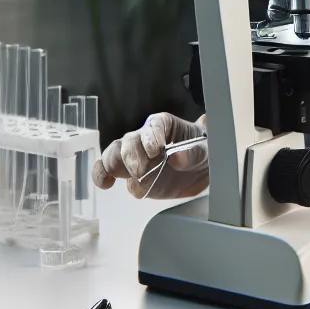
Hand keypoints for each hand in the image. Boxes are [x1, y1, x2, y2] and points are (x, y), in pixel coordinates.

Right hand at [92, 113, 208, 198]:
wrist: (200, 171)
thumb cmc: (204, 152)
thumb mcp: (207, 151)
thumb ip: (193, 153)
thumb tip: (177, 157)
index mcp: (165, 125)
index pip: (154, 125)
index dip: (152, 136)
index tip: (156, 150)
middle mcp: (145, 137)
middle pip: (130, 140)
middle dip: (132, 155)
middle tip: (140, 171)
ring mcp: (134, 155)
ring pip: (114, 153)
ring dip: (114, 165)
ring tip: (119, 178)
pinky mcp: (128, 173)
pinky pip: (107, 170)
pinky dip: (101, 175)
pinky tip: (104, 183)